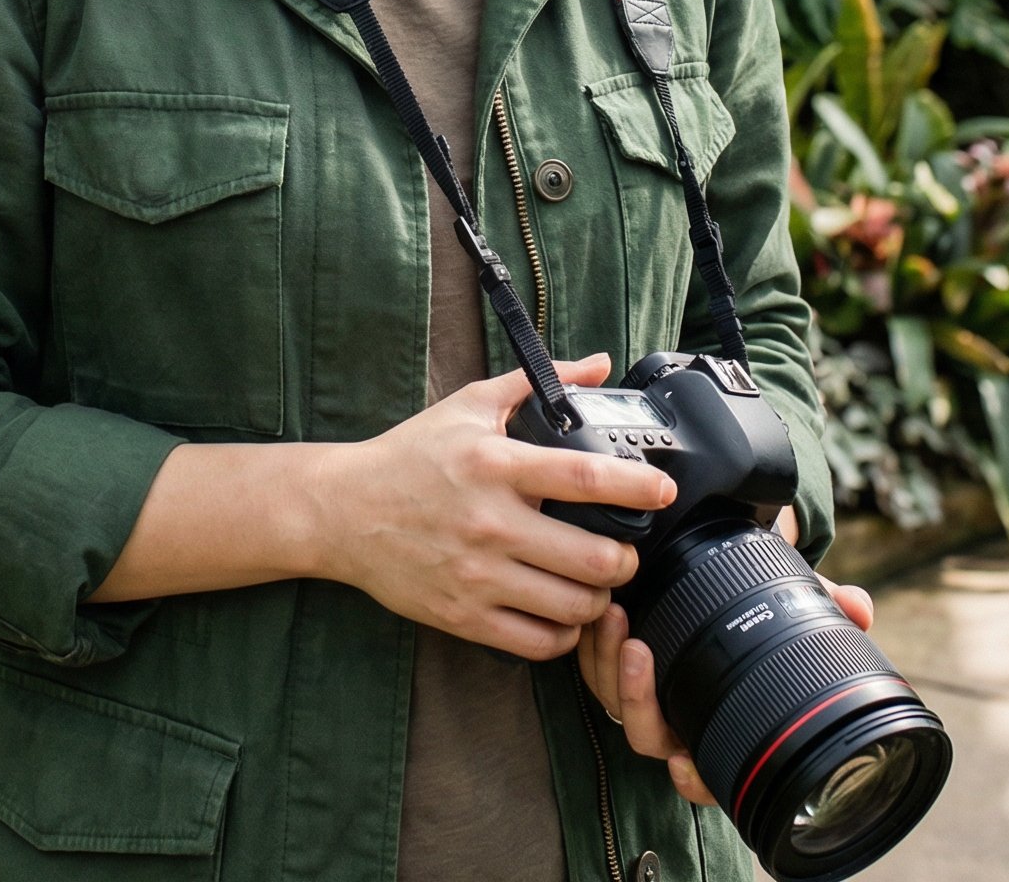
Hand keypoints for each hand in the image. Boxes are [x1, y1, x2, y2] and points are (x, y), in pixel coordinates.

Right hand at [322, 352, 673, 660]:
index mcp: (495, 465)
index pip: (583, 479)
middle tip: (627, 551)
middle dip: (626, 559)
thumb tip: (598, 364)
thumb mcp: (469, 405)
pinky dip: (563, 634)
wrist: (344, 511)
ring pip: (572, 607)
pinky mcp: (464, 615)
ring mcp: (477, 575)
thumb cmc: (410, 455)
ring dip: (599, 599)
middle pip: (593, 558)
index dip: (636, 487)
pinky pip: (537, 643)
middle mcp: (490, 523)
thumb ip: (537, 383)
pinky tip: (562, 613)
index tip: (663, 491)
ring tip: (597, 583)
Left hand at [575, 508, 874, 804]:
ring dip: (609, 660)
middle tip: (640, 649)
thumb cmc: (754, 613)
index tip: (686, 767)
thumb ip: (823, 606)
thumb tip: (859, 605)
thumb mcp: (791, 608)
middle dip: (637, 698)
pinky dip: (591, 642)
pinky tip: (601, 609)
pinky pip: (590, 664)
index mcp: (719, 726)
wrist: (712, 587)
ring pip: (611, 697)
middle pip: (647, 736)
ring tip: (618, 614)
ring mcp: (638, 692)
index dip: (696, 780)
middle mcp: (676, 720)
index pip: (706, 773)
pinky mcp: (608, 660)